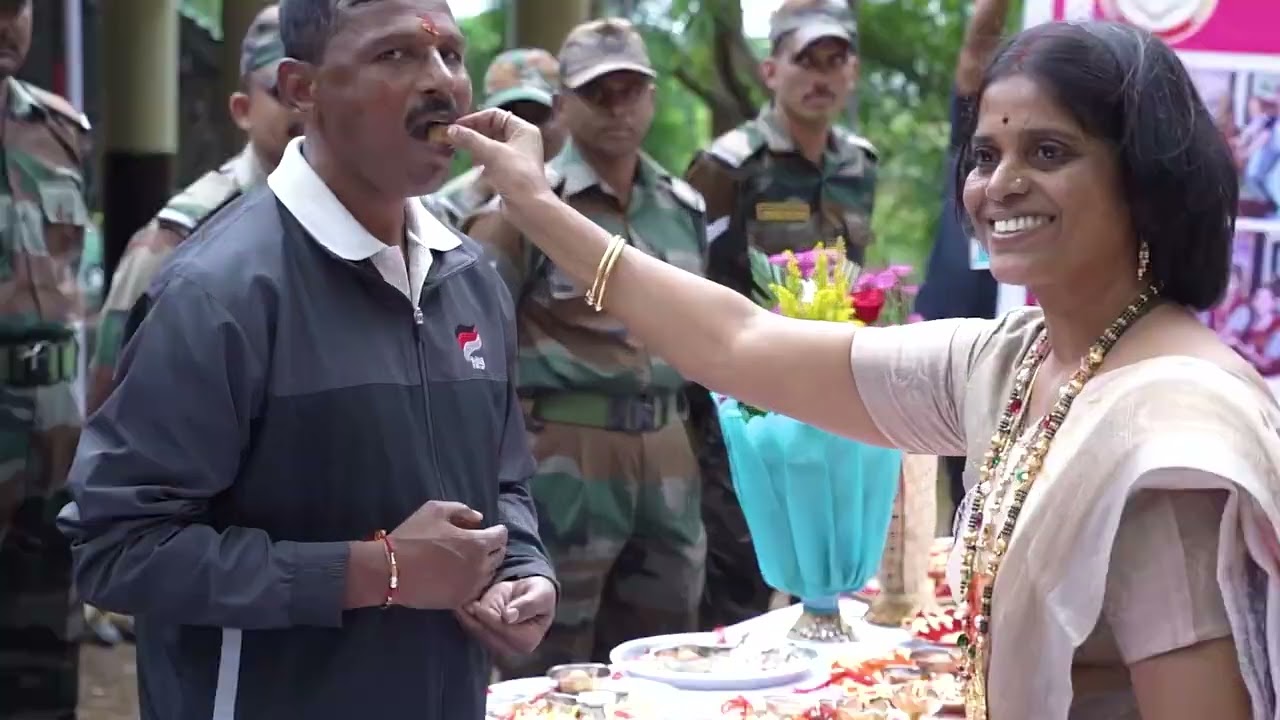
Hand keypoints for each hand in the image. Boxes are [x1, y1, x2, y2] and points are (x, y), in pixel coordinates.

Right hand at [390, 501, 507, 609]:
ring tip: (471, 559)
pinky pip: (476, 590)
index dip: (496, 531)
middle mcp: (481, 567)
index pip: (501, 537)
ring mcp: (471, 587)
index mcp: (478, 544)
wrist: (391, 570)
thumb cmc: (413, 537)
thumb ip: (462, 510)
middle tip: (480, 544)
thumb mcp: (435, 510)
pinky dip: (474, 581)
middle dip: (493, 547)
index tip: (489, 530)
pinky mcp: (459, 601)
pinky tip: (463, 575)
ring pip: (490, 574)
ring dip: (486, 565)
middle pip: (499, 556)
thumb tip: (479, 519)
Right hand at [448, 110, 549, 208]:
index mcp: (523, 130)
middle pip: (492, 129)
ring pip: (490, 144)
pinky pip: (492, 159)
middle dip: (473, 133)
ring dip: (474, 146)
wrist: (529, 208)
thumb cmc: (516, 176)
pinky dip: (480, 159)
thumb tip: (450, 129)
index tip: (456, 126)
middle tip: (452, 137)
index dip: (475, 119)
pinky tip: (471, 164)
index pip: (495, 115)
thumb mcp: (492, 153)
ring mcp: (516, 156)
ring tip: (458, 149)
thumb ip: (470, 139)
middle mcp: (521, 140)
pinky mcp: (509, 172)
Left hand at [454, 576, 555, 656]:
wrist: (533, 596)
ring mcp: (501, 647)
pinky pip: (475, 633)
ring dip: (467, 620)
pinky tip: (462, 608)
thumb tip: (508, 617)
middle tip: (463, 603)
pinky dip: (467, 620)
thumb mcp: (540, 595)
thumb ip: (526, 605)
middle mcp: (514, 649)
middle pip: (487, 636)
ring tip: (460, 604)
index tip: (476, 605)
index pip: (503, 631)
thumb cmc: (538, 594)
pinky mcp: (491, 642)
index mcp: (528, 640)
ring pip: (478, 635)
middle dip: (473, 620)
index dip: (489, 618)